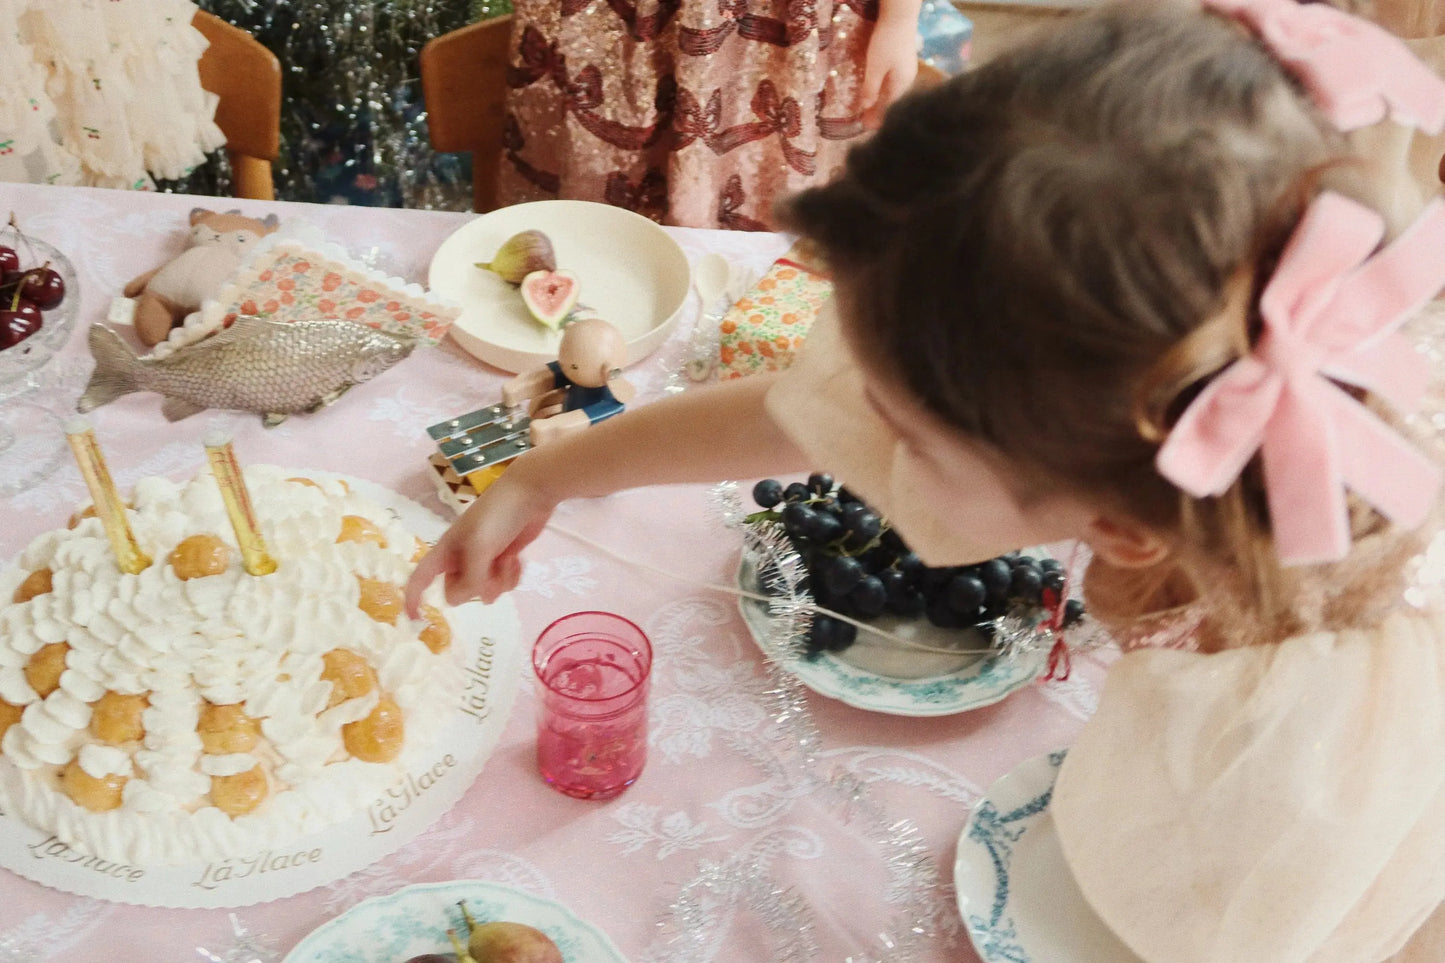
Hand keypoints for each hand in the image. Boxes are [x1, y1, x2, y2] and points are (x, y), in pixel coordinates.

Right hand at [404, 466, 555, 613]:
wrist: (531, 494)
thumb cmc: (497, 515)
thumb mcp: (478, 547)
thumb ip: (471, 577)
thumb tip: (472, 598)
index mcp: (446, 551)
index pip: (421, 577)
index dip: (414, 597)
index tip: (416, 618)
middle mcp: (461, 558)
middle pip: (458, 591)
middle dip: (477, 587)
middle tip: (492, 571)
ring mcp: (484, 560)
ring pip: (484, 591)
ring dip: (498, 582)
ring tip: (508, 562)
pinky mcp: (504, 560)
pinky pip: (502, 584)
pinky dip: (511, 577)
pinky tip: (517, 561)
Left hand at [860, 17, 918, 128]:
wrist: (900, 15)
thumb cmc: (887, 41)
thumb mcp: (875, 66)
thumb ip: (870, 89)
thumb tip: (866, 109)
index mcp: (902, 84)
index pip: (889, 108)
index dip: (878, 119)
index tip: (867, 129)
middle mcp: (907, 79)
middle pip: (893, 101)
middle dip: (879, 112)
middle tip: (866, 123)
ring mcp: (907, 70)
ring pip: (893, 92)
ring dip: (881, 102)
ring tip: (870, 110)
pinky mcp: (903, 61)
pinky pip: (893, 82)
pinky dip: (884, 90)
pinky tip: (878, 91)